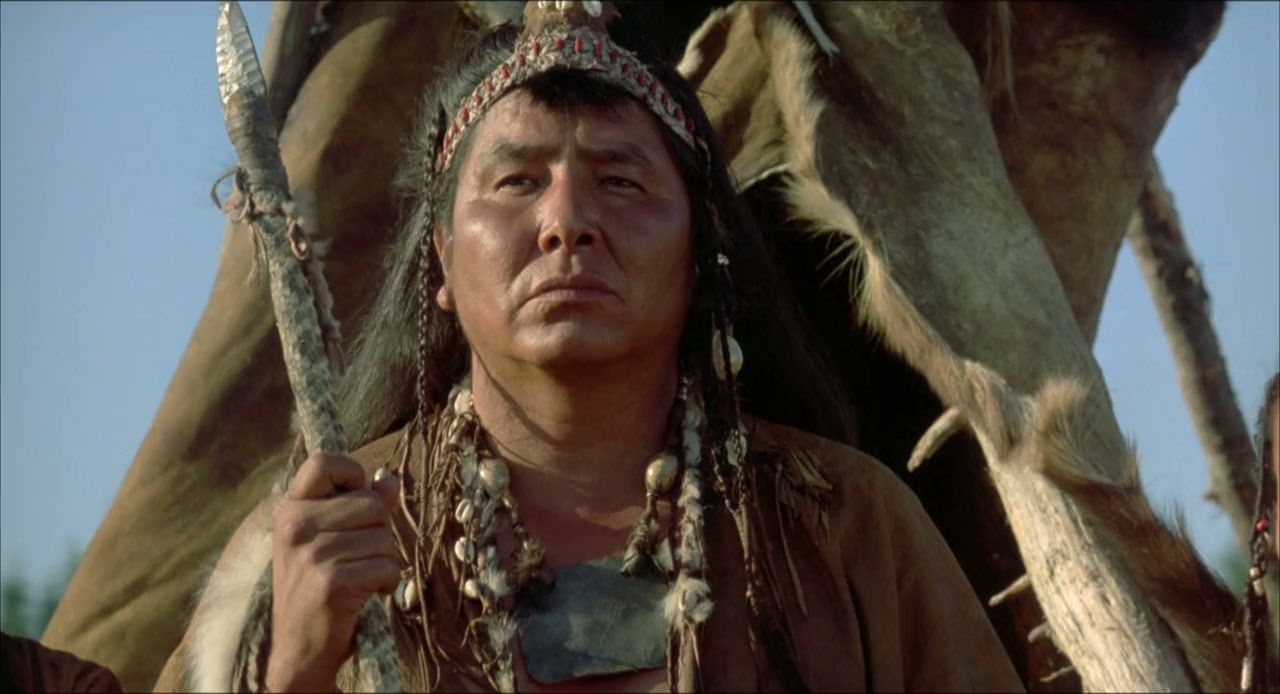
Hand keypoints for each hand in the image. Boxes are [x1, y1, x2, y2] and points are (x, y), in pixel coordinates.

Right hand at [265, 454, 400, 692]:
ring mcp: (312, 555)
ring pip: (384, 536)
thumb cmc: (317, 590)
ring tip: (360, 577)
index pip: (324, 462)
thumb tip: (392, 479)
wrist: (300, 650)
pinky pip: (387, 565)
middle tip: (359, 556)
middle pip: (372, 504)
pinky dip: (387, 581)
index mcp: (290, 510)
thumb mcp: (329, 541)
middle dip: (380, 531)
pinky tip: (368, 593)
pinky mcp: (332, 582)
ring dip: (384, 560)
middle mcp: (295, 527)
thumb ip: (360, 505)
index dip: (351, 473)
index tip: (356, 498)